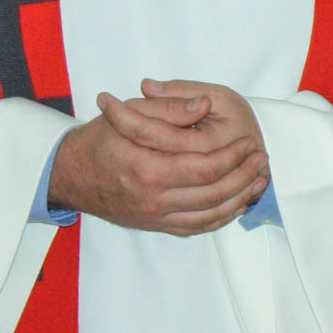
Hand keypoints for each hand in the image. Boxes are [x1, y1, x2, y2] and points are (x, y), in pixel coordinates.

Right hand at [48, 90, 267, 235]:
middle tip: (261, 158)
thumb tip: (204, 104)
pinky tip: (236, 202)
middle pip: (213, 193)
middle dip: (243, 176)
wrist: (72, 174)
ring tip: (258, 179)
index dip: (233, 155)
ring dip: (239, 198)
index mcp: (148, 168)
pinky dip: (221, 217)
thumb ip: (169, 107)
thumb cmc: (101, 139)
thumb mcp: (130, 112)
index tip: (249, 141)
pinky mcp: (156, 225)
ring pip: (209, 215)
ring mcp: (155, 216)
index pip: (205, 166)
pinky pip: (196, 227)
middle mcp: (153, 198)